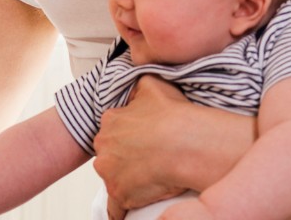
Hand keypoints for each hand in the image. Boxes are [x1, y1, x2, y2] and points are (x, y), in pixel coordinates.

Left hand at [93, 76, 248, 218]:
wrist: (186, 144)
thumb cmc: (174, 116)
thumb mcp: (153, 84)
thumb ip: (139, 84)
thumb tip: (136, 84)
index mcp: (110, 123)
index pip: (112, 133)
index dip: (128, 138)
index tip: (142, 143)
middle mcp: (104, 148)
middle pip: (109, 156)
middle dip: (124, 159)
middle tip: (148, 161)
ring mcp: (110, 173)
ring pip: (113, 179)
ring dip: (126, 181)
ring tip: (149, 181)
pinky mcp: (120, 195)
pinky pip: (115, 208)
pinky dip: (119, 211)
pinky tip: (125, 213)